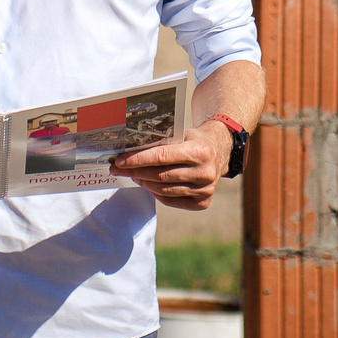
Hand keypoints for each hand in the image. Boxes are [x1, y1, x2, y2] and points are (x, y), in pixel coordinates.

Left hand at [109, 122, 229, 210]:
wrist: (219, 151)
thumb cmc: (193, 140)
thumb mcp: (181, 134)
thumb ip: (161, 143)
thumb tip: (129, 152)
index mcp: (201, 151)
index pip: (162, 157)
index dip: (138, 160)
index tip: (120, 160)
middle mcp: (206, 173)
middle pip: (160, 176)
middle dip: (135, 172)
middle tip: (118, 169)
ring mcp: (206, 190)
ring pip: (163, 190)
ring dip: (143, 182)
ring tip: (131, 175)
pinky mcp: (203, 203)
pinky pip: (171, 200)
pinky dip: (155, 193)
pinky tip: (146, 183)